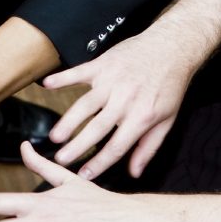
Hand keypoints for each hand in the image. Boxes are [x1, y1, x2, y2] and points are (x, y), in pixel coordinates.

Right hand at [44, 24, 198, 179]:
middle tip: (61, 160)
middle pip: (96, 129)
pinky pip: (79, 72)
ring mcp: (112, 81)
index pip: (116, 147)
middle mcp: (125, 100)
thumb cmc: (170, 85)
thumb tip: (134, 173)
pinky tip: (46, 84)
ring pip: (85, 105)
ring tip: (55, 137)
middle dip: (77, 147)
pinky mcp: (103, 64)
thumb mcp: (166, 120)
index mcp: (142, 116)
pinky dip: (62, 78)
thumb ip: (148, 147)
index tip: (83, 176)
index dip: (99, 164)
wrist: (174, 45)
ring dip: (68, 121)